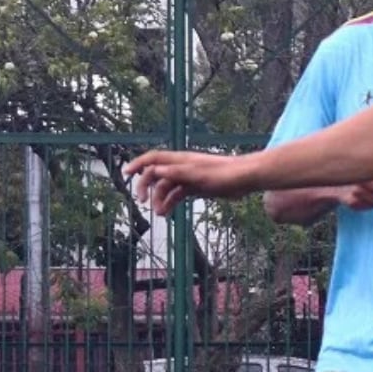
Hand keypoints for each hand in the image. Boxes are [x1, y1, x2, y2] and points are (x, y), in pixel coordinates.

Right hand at [123, 150, 255, 214]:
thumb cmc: (225, 174)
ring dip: (160, 199)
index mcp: (182, 160)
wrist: (246, 179)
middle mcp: (183, 167)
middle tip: (141, 202)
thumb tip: (155, 170)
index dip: (139, 164)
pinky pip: (178, 194)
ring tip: (159, 213)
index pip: (154, 158)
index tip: (125, 173)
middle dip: (146, 187)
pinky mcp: (197, 187)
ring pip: (167, 187)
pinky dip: (170, 202)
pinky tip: (166, 213)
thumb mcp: (200, 175)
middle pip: (157, 174)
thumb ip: (178, 172)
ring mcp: (190, 177)